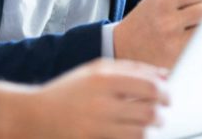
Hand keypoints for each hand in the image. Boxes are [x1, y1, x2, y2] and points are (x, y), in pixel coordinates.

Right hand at [0, 58, 168, 138]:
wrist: (34, 116)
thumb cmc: (67, 92)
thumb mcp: (94, 72)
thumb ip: (129, 70)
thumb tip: (163, 75)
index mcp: (103, 77)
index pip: (149, 85)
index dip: (165, 92)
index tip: (168, 97)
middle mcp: (102, 100)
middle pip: (149, 109)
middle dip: (161, 113)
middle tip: (161, 113)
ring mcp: (98, 123)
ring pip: (142, 130)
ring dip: (151, 128)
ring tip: (149, 125)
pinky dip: (136, 137)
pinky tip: (134, 133)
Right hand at [113, 0, 201, 67]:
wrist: (123, 47)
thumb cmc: (146, 17)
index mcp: (163, 0)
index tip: (194, 0)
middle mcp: (167, 20)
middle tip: (192, 15)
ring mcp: (173, 41)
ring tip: (189, 29)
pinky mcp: (177, 58)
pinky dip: (199, 42)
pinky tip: (188, 42)